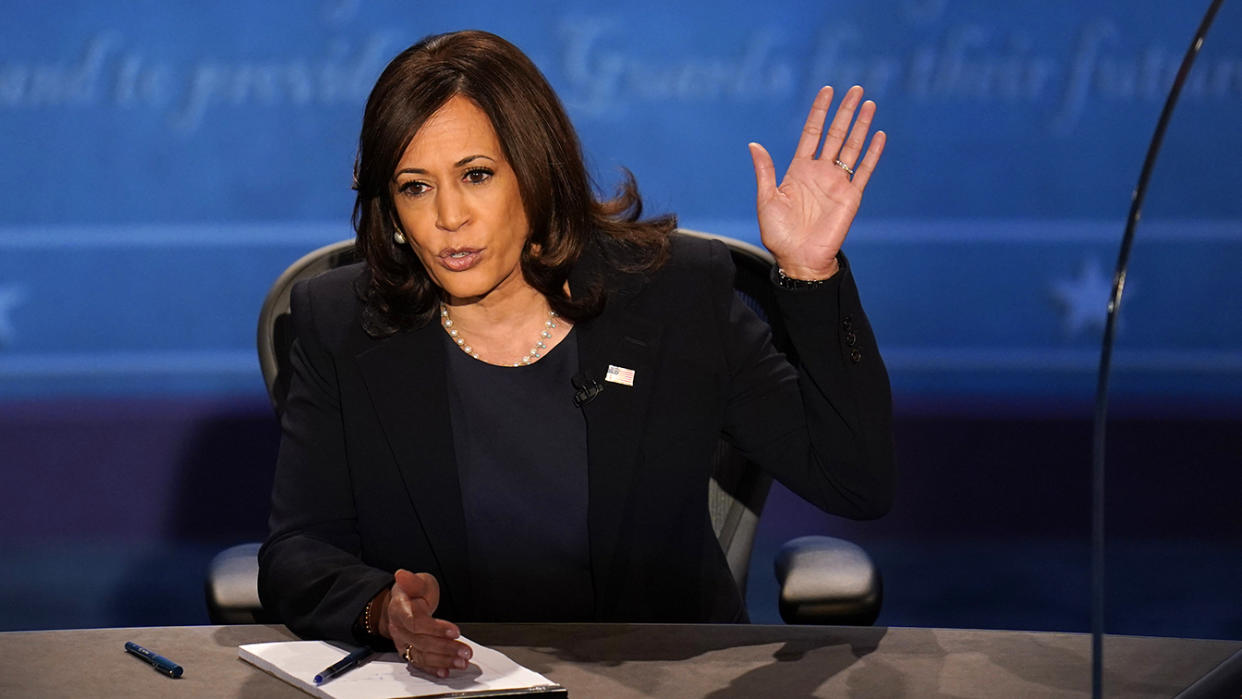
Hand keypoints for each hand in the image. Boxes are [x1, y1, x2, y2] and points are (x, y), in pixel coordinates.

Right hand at [378, 569, 470, 677]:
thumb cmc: (413, 593)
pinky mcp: (408, 651)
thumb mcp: (417, 582)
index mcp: (399, 609)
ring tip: (461, 661)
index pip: (415, 622)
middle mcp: (399, 629)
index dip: (435, 628)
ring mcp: (403, 642)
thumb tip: (401, 575)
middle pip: (421, 642)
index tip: (455, 631)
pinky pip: (420, 664)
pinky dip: (433, 669)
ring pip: (421, 655)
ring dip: (443, 660)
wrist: (403, 605)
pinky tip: (446, 671)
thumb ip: (412, 581)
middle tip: (464, 650)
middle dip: (445, 647)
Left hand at [748, 85, 885, 278]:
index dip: (819, 112)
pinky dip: (872, 153)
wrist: (798, 259)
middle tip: (856, 89)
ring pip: (852, 147)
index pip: (812, 133)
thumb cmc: (779, 234)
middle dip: (845, 111)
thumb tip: (754, 144)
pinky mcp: (851, 196)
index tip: (826, 91)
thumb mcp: (767, 199)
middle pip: (836, 134)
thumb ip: (765, 171)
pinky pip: (864, 170)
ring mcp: (837, 182)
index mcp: (799, 169)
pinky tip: (879, 135)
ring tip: (869, 103)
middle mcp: (820, 172)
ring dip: (861, 125)